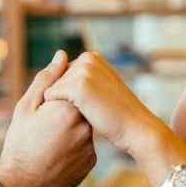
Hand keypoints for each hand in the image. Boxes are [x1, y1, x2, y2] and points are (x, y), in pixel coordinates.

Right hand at [0, 51, 96, 186]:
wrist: (21, 186)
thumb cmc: (19, 143)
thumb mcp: (26, 108)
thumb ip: (46, 79)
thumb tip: (61, 55)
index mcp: (68, 107)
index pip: (72, 89)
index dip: (55, 97)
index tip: (43, 111)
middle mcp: (85, 125)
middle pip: (79, 107)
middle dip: (63, 113)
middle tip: (44, 129)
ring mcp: (90, 145)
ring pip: (83, 127)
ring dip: (69, 130)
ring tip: (48, 143)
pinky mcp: (91, 161)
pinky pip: (85, 146)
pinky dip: (73, 147)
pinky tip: (55, 155)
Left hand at [43, 51, 166, 156]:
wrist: (136, 128)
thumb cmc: (116, 114)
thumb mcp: (99, 88)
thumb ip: (81, 77)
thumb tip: (59, 59)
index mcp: (91, 57)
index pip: (61, 75)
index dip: (69, 95)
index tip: (89, 104)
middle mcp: (86, 59)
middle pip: (54, 81)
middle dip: (63, 99)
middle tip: (89, 110)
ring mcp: (83, 71)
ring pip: (50, 89)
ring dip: (60, 105)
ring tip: (86, 113)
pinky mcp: (78, 86)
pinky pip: (49, 97)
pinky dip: (56, 110)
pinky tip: (78, 116)